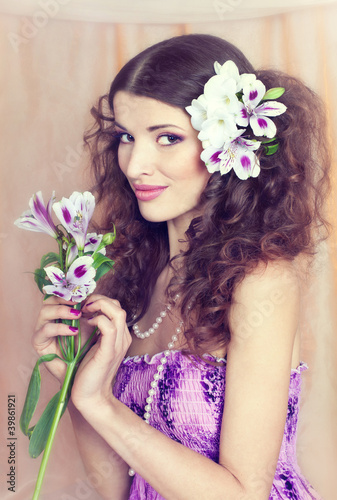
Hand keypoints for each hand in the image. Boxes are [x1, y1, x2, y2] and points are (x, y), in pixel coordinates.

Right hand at [33, 296, 93, 383]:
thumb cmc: (86, 348)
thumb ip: (92, 311)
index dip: (74, 293)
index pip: (62, 295)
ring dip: (62, 310)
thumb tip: (98, 296)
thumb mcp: (91, 326)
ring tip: (78, 315)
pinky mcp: (38, 342)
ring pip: (45, 310)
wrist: (81, 372)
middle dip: (66, 298)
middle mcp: (49, 318)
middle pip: (50, 299)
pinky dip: (60, 328)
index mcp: (60, 311)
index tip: (89, 295)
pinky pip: (45, 330)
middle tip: (81, 301)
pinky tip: (74, 331)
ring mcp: (41, 329)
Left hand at [71, 295, 131, 410]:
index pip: (116, 307)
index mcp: (120, 336)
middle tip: (83, 305)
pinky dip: (97, 319)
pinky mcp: (109, 352)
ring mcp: (118, 344)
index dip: (100, 301)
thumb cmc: (88, 372)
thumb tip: (85, 314)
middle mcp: (123, 338)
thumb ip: (95, 332)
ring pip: (117, 312)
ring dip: (99, 306)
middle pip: (118, 306)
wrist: (90, 397)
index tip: (84, 305)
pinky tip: (86, 323)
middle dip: (99, 300)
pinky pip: (108, 326)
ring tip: (85, 311)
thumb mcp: (94, 347)